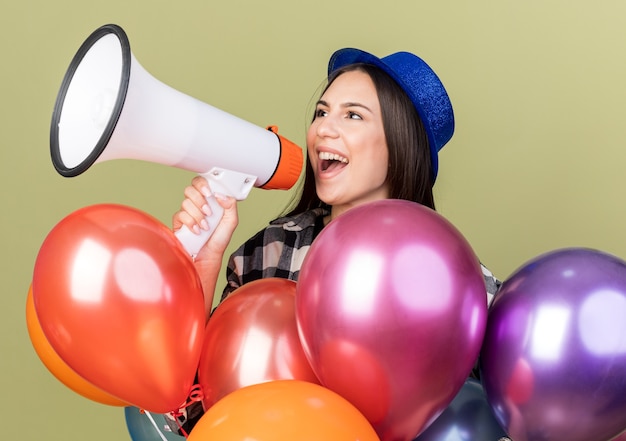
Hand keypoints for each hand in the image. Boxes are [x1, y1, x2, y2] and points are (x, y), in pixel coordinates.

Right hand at [173, 176, 238, 317]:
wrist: (204, 263)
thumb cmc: (216, 247)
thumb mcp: (229, 225)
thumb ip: (230, 208)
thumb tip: (221, 194)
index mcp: (210, 204)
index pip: (203, 184)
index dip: (204, 184)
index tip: (210, 192)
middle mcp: (197, 207)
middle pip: (191, 188)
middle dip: (201, 199)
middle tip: (208, 212)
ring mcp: (186, 215)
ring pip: (186, 202)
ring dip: (198, 214)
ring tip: (204, 227)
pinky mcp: (177, 225)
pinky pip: (179, 214)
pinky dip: (190, 222)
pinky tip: (196, 232)